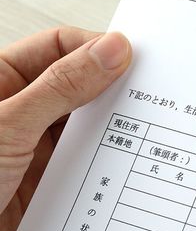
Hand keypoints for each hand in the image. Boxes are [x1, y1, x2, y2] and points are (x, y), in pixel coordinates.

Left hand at [0, 27, 130, 230]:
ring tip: (140, 132)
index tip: (132, 59)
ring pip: (84, 126)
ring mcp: (30, 148)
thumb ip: (61, 87)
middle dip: (111, 90)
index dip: (96, 48)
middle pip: (77, 85)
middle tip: (148, 94)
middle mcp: (16, 110)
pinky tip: (120, 166)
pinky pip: (84, 164)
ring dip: (109, 130)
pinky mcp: (43, 183)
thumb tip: (111, 50)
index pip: (58, 47)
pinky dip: (103, 165)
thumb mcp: (8, 127)